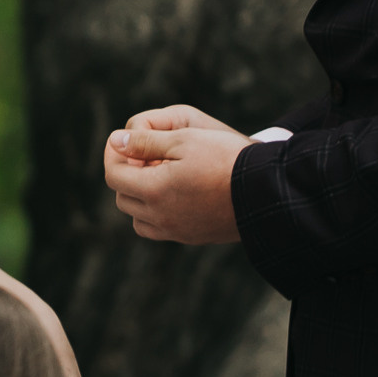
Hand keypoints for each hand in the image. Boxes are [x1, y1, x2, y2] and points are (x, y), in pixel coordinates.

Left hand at [106, 105, 247, 243]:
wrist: (264, 191)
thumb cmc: (225, 158)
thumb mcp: (183, 139)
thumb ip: (144, 141)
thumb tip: (115, 141)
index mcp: (154, 190)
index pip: (113, 175)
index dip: (113, 154)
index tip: (121, 141)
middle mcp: (160, 216)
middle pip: (123, 197)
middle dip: (126, 174)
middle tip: (144, 156)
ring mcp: (176, 230)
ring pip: (138, 218)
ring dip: (139, 197)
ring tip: (158, 175)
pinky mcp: (192, 237)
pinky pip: (160, 229)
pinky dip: (156, 213)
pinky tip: (174, 194)